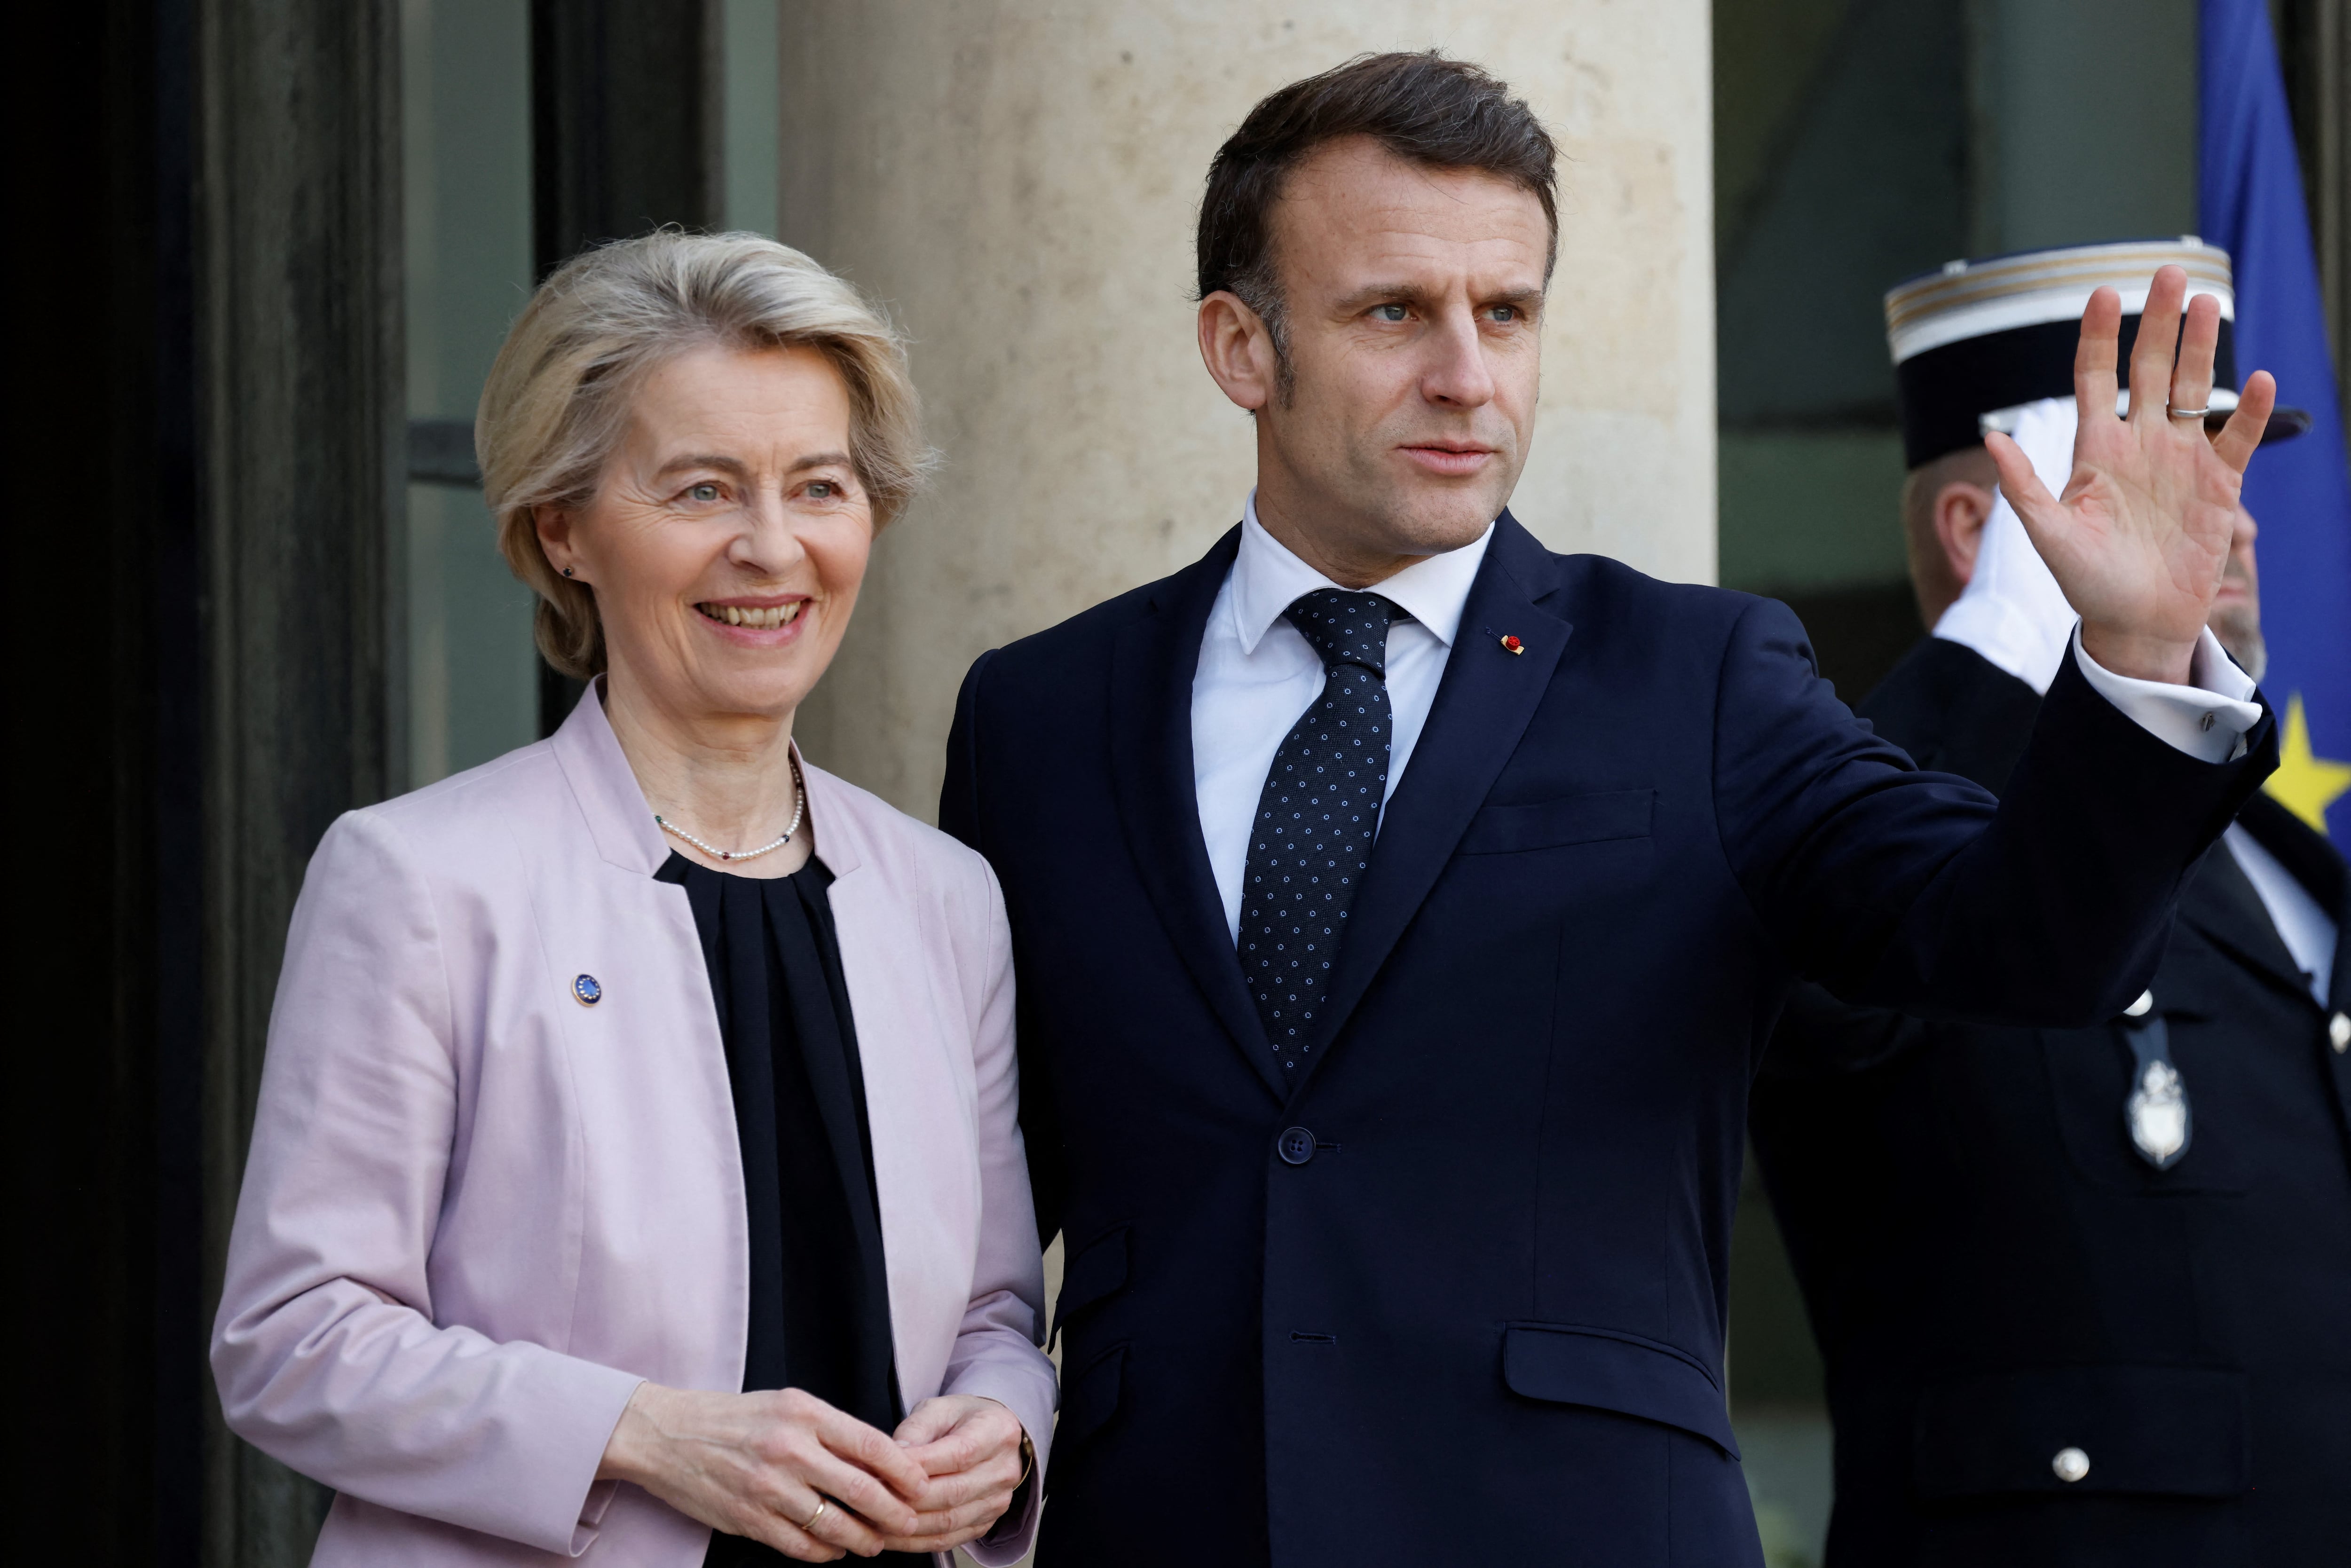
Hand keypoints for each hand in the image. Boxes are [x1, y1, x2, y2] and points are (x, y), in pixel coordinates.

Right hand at [598, 1383, 929, 1561]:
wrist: (666, 1435)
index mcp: (804, 1413)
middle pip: (861, 1490)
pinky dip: (825, 1553)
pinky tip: (834, 1550)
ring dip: (863, 1540)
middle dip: (895, 1513)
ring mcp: (768, 1487)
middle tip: (910, 1522)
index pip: (872, 1445)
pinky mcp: (748, 1519)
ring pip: (835, 1525)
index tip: (921, 1486)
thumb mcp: (786, 1405)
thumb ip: (830, 1430)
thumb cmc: (733, 1418)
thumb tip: (880, 1461)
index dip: (905, 1471)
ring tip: (874, 1543)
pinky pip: (801, 1546)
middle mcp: (789, 1449)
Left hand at [875, 1395, 1028, 1553]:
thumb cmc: (961, 1419)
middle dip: (907, 1499)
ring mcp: (997, 1501)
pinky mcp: (985, 1523)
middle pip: (953, 1492)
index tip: (884, 1470)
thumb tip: (892, 1456)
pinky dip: (916, 1542)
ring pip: (949, 1522)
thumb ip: (915, 1429)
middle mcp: (1004, 1469)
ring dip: (907, 1526)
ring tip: (873, 1521)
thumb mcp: (937, 1408)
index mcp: (997, 1431)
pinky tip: (892, 1536)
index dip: (921, 1466)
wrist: (989, 1435)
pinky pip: (948, 1540)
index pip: (959, 1454)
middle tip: (871, 1499)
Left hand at [1987, 264, 2277, 683]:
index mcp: (2095, 449)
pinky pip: (2236, 438)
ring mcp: (2180, 460)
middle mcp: (2139, 444)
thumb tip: (1991, 438)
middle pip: (2148, 368)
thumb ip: (2024, 486)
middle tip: (2169, 273)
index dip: (2098, 336)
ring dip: (2200, 347)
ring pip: (2191, 389)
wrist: (2133, 623)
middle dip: (2158, 322)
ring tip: (2207, 303)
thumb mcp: (2048, 534)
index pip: (2094, 377)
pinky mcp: (2218, 485)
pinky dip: (2247, 411)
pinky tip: (2257, 380)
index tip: (2101, 292)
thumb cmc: (2086, 583)